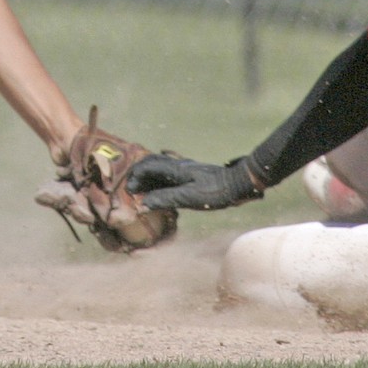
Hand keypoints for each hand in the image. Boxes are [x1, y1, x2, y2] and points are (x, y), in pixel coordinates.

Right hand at [127, 153, 262, 211]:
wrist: (238, 184)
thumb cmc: (215, 192)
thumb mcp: (189, 198)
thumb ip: (166, 199)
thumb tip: (143, 204)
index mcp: (176, 169)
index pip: (148, 166)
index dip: (135, 177)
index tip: (130, 191)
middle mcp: (178, 166)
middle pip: (151, 164)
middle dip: (139, 175)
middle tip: (131, 190)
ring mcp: (185, 170)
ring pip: (160, 169)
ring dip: (148, 179)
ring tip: (141, 193)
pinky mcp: (191, 176)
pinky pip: (169, 176)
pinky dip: (159, 182)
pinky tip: (159, 194)